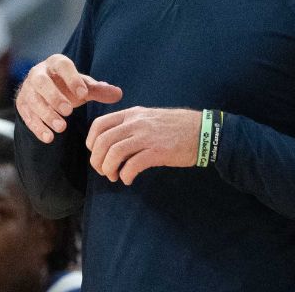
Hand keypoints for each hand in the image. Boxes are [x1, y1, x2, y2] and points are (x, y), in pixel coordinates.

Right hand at [15, 54, 122, 142]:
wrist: (45, 92)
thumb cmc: (68, 87)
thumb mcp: (84, 87)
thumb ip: (99, 90)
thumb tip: (119, 94)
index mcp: (55, 63)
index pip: (62, 66)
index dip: (72, 79)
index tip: (84, 94)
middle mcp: (38, 73)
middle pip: (41, 82)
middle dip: (54, 97)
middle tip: (69, 112)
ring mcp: (27, 89)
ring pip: (33, 100)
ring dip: (46, 114)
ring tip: (61, 128)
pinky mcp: (21, 105)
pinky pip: (27, 116)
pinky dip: (37, 127)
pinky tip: (49, 138)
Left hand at [86, 106, 200, 184]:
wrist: (203, 130)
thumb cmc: (176, 126)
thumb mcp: (150, 117)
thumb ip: (131, 125)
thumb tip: (112, 141)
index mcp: (132, 114)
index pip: (99, 124)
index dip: (91, 142)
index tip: (95, 153)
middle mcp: (136, 123)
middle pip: (102, 142)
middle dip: (97, 160)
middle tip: (103, 171)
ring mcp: (146, 137)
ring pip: (114, 154)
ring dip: (109, 169)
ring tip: (114, 176)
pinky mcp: (157, 152)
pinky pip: (132, 165)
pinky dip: (126, 175)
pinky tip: (128, 179)